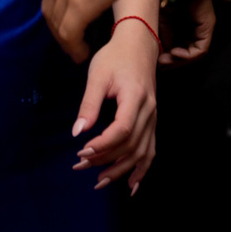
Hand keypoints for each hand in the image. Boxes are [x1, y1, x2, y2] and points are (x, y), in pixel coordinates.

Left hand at [73, 20, 159, 191]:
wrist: (138, 45)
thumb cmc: (114, 57)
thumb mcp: (97, 76)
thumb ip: (88, 104)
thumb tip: (77, 132)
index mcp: (136, 98)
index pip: (122, 129)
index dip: (103, 144)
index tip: (82, 150)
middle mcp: (149, 111)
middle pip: (131, 144)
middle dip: (105, 159)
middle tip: (80, 165)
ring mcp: (153, 118)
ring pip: (141, 152)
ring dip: (120, 170)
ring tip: (99, 181)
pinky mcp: (152, 122)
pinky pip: (150, 150)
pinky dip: (142, 170)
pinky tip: (131, 186)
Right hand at [159, 0, 215, 64]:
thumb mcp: (161, 23)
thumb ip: (164, 39)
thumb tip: (162, 57)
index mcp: (185, 25)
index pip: (181, 48)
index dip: (170, 58)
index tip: (158, 61)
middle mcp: (196, 27)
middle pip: (189, 53)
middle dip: (174, 62)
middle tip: (161, 65)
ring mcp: (204, 27)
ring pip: (195, 53)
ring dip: (180, 60)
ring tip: (166, 60)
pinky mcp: (207, 26)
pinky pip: (201, 48)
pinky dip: (187, 55)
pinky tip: (174, 52)